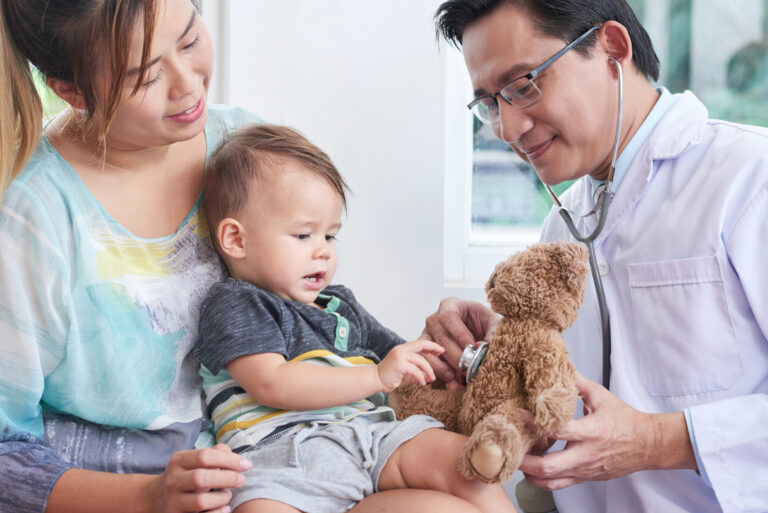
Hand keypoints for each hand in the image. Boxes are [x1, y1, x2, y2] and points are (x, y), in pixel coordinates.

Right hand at [149, 444, 250, 512]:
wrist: (157, 498)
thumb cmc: (186, 475)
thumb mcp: (194, 460)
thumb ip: (215, 453)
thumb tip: (234, 456)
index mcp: (178, 461)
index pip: (205, 456)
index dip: (229, 460)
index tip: (246, 465)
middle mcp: (172, 481)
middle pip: (201, 478)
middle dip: (227, 478)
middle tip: (242, 480)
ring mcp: (173, 502)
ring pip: (200, 501)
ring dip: (222, 498)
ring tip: (228, 495)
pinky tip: (225, 508)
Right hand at [377, 340, 443, 391]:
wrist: (376, 380)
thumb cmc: (391, 376)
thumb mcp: (407, 372)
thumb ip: (418, 370)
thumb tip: (429, 375)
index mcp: (403, 349)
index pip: (420, 343)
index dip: (431, 346)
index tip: (441, 350)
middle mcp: (401, 349)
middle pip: (421, 345)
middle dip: (433, 348)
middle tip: (442, 354)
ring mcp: (400, 356)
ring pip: (420, 360)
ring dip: (428, 370)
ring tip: (431, 378)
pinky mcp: (399, 365)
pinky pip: (415, 370)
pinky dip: (421, 377)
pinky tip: (423, 383)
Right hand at [420, 297, 498, 382]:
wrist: (477, 334)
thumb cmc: (482, 324)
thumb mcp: (492, 322)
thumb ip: (493, 332)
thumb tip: (487, 345)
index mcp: (451, 306)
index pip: (448, 316)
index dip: (459, 333)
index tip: (472, 346)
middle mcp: (435, 319)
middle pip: (440, 337)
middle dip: (455, 355)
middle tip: (469, 367)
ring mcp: (428, 335)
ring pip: (428, 351)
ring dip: (442, 366)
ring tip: (456, 376)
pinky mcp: (425, 351)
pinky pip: (425, 362)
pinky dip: (437, 372)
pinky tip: (452, 379)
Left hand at [519, 373, 695, 489]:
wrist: (646, 445)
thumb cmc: (624, 420)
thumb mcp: (600, 396)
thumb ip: (577, 383)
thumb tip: (558, 367)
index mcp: (590, 432)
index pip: (557, 430)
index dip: (535, 423)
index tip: (519, 414)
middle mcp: (586, 454)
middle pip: (549, 466)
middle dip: (524, 460)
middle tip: (508, 449)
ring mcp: (584, 470)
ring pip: (551, 480)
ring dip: (529, 473)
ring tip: (515, 460)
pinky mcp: (584, 478)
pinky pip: (559, 486)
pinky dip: (541, 481)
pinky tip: (530, 472)